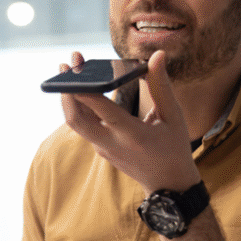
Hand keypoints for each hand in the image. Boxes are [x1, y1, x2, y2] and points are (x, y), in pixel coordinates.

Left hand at [60, 50, 199, 193]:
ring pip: (76, 122)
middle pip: (76, 119)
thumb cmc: (174, 147)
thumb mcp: (173, 116)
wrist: (167, 185)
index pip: (103, 112)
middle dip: (66, 91)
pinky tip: (82, 86)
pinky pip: (84, 125)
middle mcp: (112, 143)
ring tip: (70, 69)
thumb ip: (161, 85)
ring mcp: (102, 148)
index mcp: (133, 135)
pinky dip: (79, 105)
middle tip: (66, 65)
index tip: (74, 71)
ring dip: (69, 96)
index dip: (86, 92)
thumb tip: (157, 55)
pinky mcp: (100, 149)